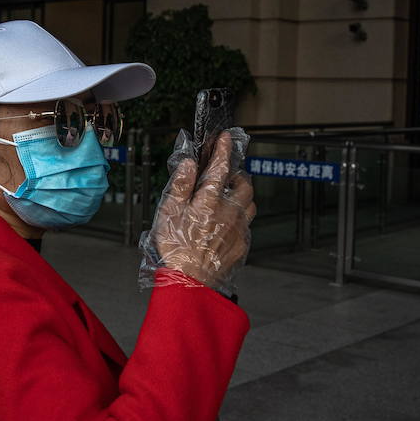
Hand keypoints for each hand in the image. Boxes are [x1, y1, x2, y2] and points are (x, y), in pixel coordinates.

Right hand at [153, 131, 255, 287]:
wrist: (190, 282)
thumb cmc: (176, 249)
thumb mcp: (168, 212)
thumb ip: (181, 185)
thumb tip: (190, 164)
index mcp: (209, 201)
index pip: (220, 167)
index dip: (223, 149)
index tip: (226, 138)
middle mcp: (229, 211)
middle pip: (245, 184)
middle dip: (238, 174)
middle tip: (228, 174)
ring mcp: (239, 228)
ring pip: (251, 203)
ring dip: (244, 195)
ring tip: (232, 196)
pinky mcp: (242, 244)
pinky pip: (248, 224)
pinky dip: (242, 217)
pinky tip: (230, 222)